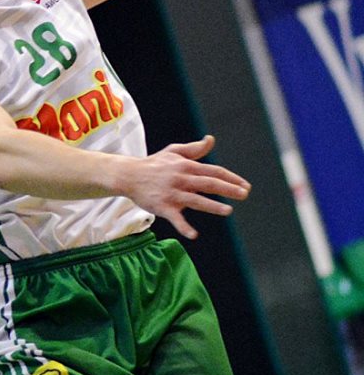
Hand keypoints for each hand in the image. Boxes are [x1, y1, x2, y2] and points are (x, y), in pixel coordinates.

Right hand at [122, 135, 248, 237]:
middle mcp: (181, 178)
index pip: (214, 171)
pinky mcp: (161, 206)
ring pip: (195, 200)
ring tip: (228, 211)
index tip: (245, 186)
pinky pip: (174, 218)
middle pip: (209, 184)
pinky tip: (194, 235)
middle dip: (228, 189)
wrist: (127, 175)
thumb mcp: (173, 152)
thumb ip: (194, 149)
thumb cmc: (153, 164)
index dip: (231, 178)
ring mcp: (171, 193)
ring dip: (212, 206)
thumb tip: (211, 139)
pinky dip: (183, 227)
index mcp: (186, 166)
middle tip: (244, 195)